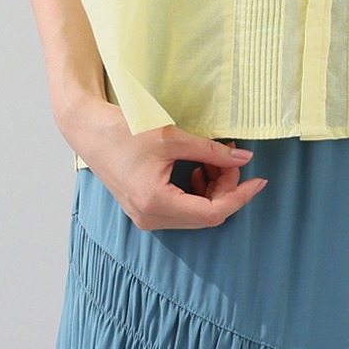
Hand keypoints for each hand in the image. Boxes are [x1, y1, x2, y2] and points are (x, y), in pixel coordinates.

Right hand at [71, 101, 268, 230]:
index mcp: (156, 202)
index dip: (239, 197)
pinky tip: (197, 170)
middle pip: (206, 215)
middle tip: (230, 157)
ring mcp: (146, 218)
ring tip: (212, 160)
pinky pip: (182, 211)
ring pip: (195, 214)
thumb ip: (211, 151)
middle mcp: (150, 218)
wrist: (89, 131)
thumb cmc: (125, 130)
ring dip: (212, 190)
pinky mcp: (144, 211)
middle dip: (225, 187)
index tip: (259, 181)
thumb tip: (244, 158)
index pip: (212, 213)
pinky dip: (197, 193)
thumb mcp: (172, 137)